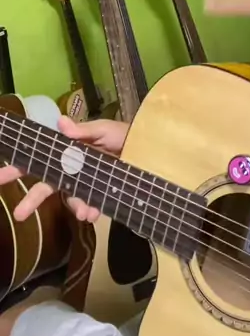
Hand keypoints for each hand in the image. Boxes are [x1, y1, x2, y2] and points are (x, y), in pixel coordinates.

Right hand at [0, 117, 127, 223]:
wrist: (148, 151)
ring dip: (74, 206)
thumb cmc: (123, 136)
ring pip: (70, 199)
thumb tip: (60, 121)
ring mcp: (86, 184)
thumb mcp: (104, 129)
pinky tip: (93, 213)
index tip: (2, 176)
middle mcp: (73, 170)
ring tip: (84, 212)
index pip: (40, 159)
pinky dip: (90, 210)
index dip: (19, 167)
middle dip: (31, 200)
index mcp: (69, 151)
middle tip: (18, 213)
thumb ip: (83, 131)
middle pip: (47, 186)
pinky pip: (90, 205)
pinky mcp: (100, 194)